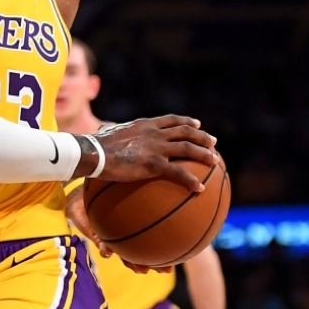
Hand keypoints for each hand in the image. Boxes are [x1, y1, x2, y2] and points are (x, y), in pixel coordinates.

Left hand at [66, 182, 173, 274]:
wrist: (81, 194)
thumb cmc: (108, 190)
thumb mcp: (131, 189)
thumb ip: (149, 190)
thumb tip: (174, 187)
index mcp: (135, 226)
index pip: (153, 242)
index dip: (165, 252)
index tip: (178, 259)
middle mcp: (125, 234)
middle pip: (142, 253)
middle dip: (154, 262)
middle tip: (165, 271)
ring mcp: (111, 238)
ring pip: (124, 255)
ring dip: (132, 263)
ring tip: (141, 270)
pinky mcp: (95, 236)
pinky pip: (102, 246)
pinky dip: (105, 250)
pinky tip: (108, 253)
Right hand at [81, 115, 217, 191]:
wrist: (93, 152)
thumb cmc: (95, 144)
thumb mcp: (105, 132)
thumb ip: (109, 130)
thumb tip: (102, 130)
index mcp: (144, 125)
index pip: (170, 120)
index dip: (186, 121)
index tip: (198, 124)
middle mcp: (154, 133)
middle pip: (185, 132)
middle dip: (201, 136)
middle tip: (213, 142)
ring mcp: (156, 148)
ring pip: (187, 148)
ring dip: (203, 154)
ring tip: (215, 161)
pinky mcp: (154, 164)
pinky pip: (178, 172)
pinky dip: (191, 180)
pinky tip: (200, 189)